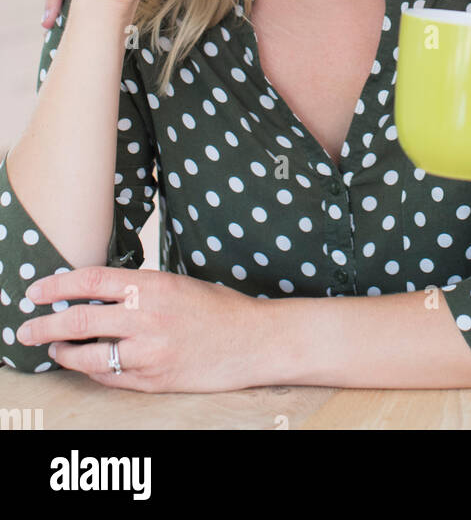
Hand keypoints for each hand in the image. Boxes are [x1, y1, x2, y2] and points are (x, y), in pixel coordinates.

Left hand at [17, 267, 272, 391]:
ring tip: (53, 350)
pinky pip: (110, 377)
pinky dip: (92, 371)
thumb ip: (138, 288)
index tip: (35, 291)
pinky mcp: (153, 380)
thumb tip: (96, 291)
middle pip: (80, 320)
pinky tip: (86, 365)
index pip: (92, 281)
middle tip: (26, 330)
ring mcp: (149, 352)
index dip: (57, 286)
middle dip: (46, 326)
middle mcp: (147, 318)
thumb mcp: (176, 284)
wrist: (252, 340)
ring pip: (89, 356)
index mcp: (152, 286)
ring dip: (63, 354)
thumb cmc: (217, 308)